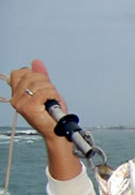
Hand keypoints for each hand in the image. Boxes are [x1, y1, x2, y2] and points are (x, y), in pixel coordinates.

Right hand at [9, 60, 79, 179]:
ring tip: (52, 101)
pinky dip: (54, 96)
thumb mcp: (47, 91)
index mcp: (17, 94)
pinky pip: (44, 92)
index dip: (34, 75)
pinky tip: (54, 103)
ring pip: (39, 84)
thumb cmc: (53, 115)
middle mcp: (16, 99)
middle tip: (51, 96)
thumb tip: (36, 61)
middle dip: (46, 83)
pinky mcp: (29, 108)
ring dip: (52, 91)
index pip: (19, 73)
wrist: (58, 132)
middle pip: (31, 76)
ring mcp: (21, 103)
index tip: (43, 85)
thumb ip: (41, 77)